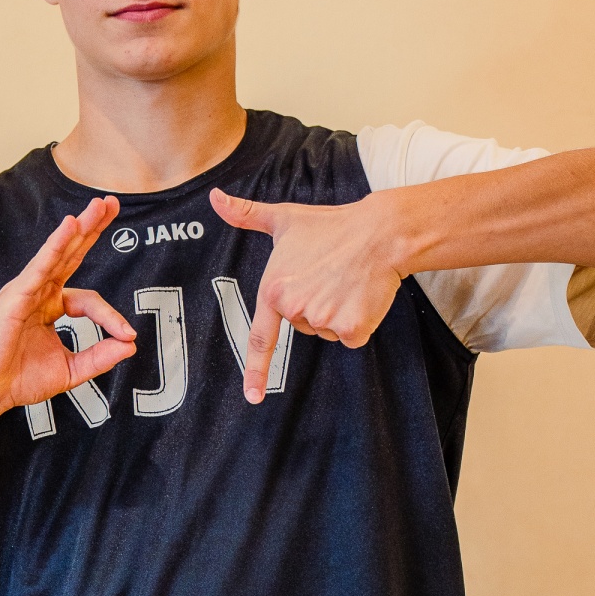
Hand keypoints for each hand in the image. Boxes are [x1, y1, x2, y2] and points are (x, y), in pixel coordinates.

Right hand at [0, 196, 136, 419]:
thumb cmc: (18, 380)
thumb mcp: (70, 369)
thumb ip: (100, 357)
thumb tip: (131, 345)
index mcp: (50, 307)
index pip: (89, 300)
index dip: (111, 316)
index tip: (127, 336)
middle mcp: (39, 293)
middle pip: (71, 254)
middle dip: (93, 228)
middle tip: (112, 203)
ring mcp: (26, 290)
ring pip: (58, 253)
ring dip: (81, 227)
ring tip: (100, 206)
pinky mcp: (16, 295)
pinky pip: (40, 265)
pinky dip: (56, 244)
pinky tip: (71, 225)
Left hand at [210, 187, 404, 403]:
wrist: (380, 233)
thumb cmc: (332, 226)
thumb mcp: (284, 219)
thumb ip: (246, 214)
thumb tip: (215, 199)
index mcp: (274, 289)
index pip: (260, 338)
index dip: (255, 371)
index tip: (252, 396)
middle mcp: (295, 308)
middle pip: (304, 325)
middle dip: (316, 307)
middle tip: (329, 277)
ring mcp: (323, 321)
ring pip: (328, 331)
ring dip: (338, 313)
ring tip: (346, 282)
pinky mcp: (351, 329)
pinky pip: (351, 337)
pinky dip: (359, 322)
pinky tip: (361, 295)